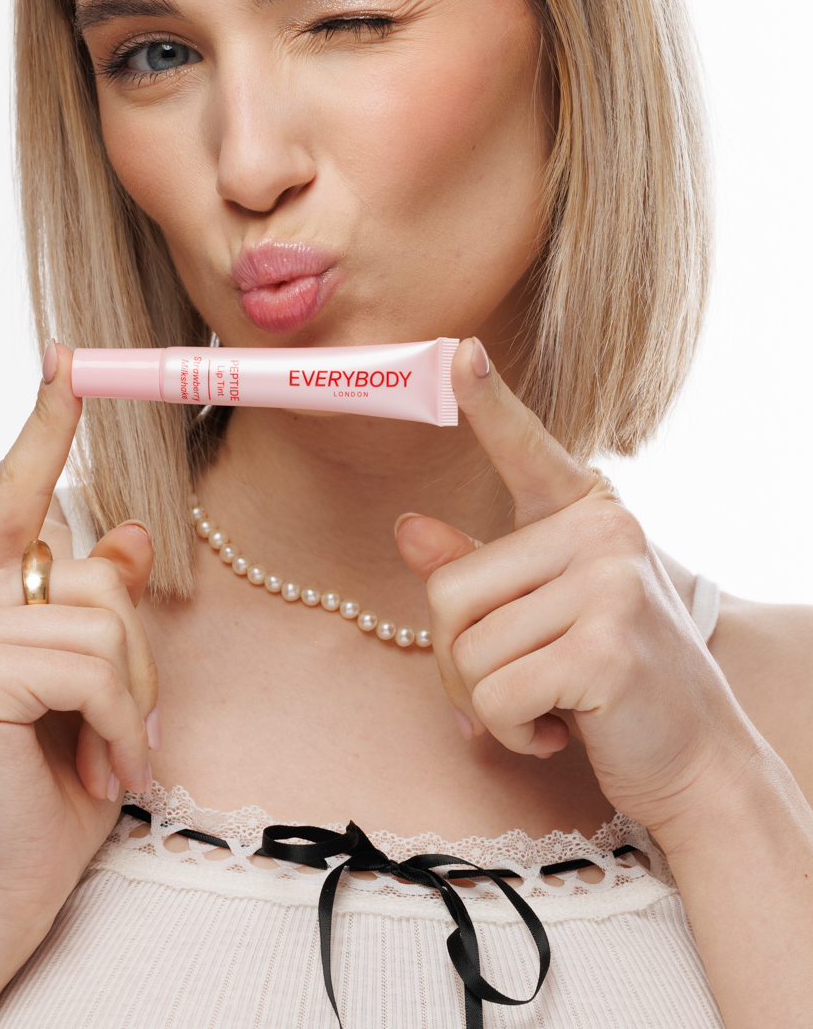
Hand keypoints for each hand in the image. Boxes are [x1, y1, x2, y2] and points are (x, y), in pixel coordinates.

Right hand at [0, 343, 158, 931]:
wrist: (6, 879)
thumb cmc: (52, 777)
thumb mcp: (93, 677)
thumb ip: (98, 600)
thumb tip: (125, 531)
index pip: (18, 490)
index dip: (48, 422)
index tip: (68, 357)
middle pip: (98, 580)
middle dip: (136, 662)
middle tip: (117, 731)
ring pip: (104, 622)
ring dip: (130, 701)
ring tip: (102, 756)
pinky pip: (93, 665)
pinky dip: (119, 724)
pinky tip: (95, 770)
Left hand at [395, 338, 755, 835]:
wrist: (701, 760)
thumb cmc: (614, 681)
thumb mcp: (547, 614)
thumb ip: (479, 570)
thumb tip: (410, 529)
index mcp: (587, 514)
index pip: (527, 449)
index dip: (489, 401)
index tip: (460, 350)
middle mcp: (602, 533)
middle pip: (449, 591)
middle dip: (459, 662)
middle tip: (515, 690)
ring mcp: (609, 585)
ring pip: (466, 649)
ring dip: (486, 704)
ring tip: (546, 709)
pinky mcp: (606, 648)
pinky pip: (493, 694)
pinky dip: (507, 733)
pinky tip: (555, 732)